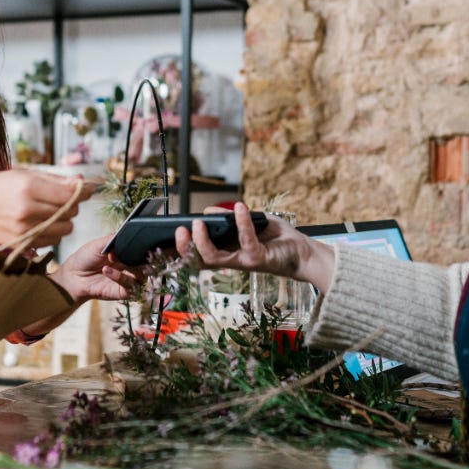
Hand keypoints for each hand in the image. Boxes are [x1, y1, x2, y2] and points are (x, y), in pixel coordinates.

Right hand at [0, 169, 95, 248]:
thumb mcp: (24, 174)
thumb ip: (55, 179)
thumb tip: (82, 181)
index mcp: (29, 187)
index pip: (70, 194)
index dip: (83, 191)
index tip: (86, 189)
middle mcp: (28, 210)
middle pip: (70, 213)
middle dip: (72, 206)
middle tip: (62, 200)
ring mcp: (24, 229)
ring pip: (64, 230)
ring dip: (64, 222)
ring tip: (51, 213)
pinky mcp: (21, 243)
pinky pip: (52, 242)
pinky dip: (52, 234)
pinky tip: (42, 225)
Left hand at [50, 236, 140, 301]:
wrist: (72, 276)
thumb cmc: (84, 259)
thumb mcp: (98, 244)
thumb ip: (114, 239)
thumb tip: (127, 233)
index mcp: (126, 253)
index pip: (143, 250)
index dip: (144, 247)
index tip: (137, 242)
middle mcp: (129, 266)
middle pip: (147, 263)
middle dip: (141, 258)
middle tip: (130, 251)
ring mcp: (127, 279)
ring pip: (142, 275)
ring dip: (130, 267)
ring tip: (113, 259)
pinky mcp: (123, 292)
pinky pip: (130, 286)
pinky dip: (120, 277)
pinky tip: (107, 271)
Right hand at [174, 202, 335, 291]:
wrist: (302, 252)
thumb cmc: (275, 238)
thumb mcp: (249, 222)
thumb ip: (229, 217)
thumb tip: (208, 210)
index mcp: (226, 251)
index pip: (197, 254)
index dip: (180, 250)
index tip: (165, 238)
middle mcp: (231, 260)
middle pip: (199, 260)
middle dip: (185, 248)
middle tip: (179, 231)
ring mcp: (243, 261)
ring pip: (215, 258)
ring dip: (204, 241)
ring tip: (199, 222)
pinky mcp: (259, 259)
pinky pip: (246, 240)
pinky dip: (241, 222)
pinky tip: (240, 207)